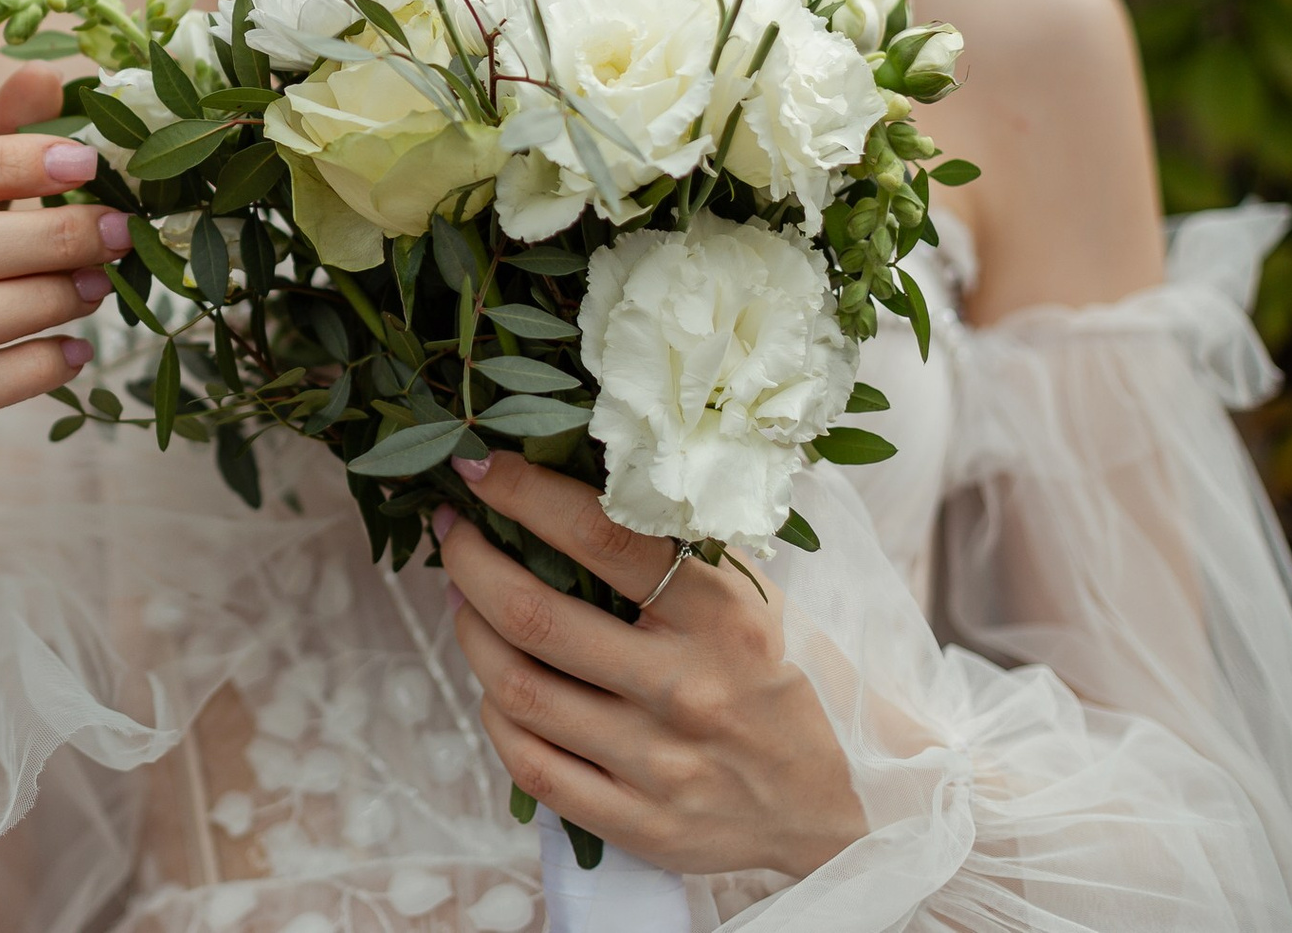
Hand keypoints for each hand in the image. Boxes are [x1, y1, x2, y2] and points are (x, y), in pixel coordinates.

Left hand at [438, 454, 867, 879]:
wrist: (838, 803)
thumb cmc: (776, 676)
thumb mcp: (751, 598)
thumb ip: (674, 547)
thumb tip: (572, 474)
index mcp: (723, 617)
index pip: (604, 537)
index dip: (525, 494)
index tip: (479, 466)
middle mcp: (687, 691)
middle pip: (534, 616)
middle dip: (469, 560)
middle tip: (452, 529)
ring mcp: (659, 766)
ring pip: (517, 689)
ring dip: (469, 631)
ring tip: (462, 597)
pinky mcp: (639, 824)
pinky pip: (528, 765)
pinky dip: (494, 714)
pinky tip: (493, 681)